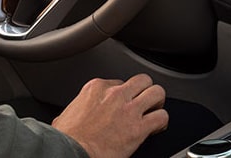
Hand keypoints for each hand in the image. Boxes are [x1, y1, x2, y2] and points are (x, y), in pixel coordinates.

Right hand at [52, 74, 167, 157]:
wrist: (72, 151)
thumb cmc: (68, 137)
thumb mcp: (69, 112)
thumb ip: (81, 106)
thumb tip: (78, 113)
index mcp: (97, 87)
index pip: (119, 82)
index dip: (124, 93)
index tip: (123, 103)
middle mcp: (115, 94)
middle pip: (142, 79)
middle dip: (146, 90)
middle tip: (145, 101)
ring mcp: (128, 109)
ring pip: (156, 92)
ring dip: (158, 101)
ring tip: (155, 110)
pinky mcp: (138, 128)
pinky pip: (161, 117)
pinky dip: (162, 121)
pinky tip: (157, 127)